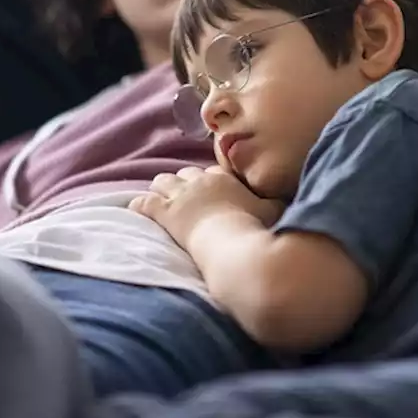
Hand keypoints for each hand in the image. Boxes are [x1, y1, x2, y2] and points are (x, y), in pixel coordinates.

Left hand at [130, 166, 283, 250]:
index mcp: (225, 179)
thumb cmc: (255, 229)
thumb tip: (282, 198)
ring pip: (162, 181)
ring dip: (161, 188)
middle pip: (185, 173)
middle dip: (182, 182)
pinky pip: (145, 203)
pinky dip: (140, 205)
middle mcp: (200, 182)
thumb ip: (274, 201)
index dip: (208, 180)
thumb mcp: (272, 211)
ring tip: (160, 197)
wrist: (234, 245)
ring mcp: (181, 197)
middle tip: (181, 193)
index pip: (212, 172)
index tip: (208, 189)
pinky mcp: (166, 214)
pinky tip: (135, 207)